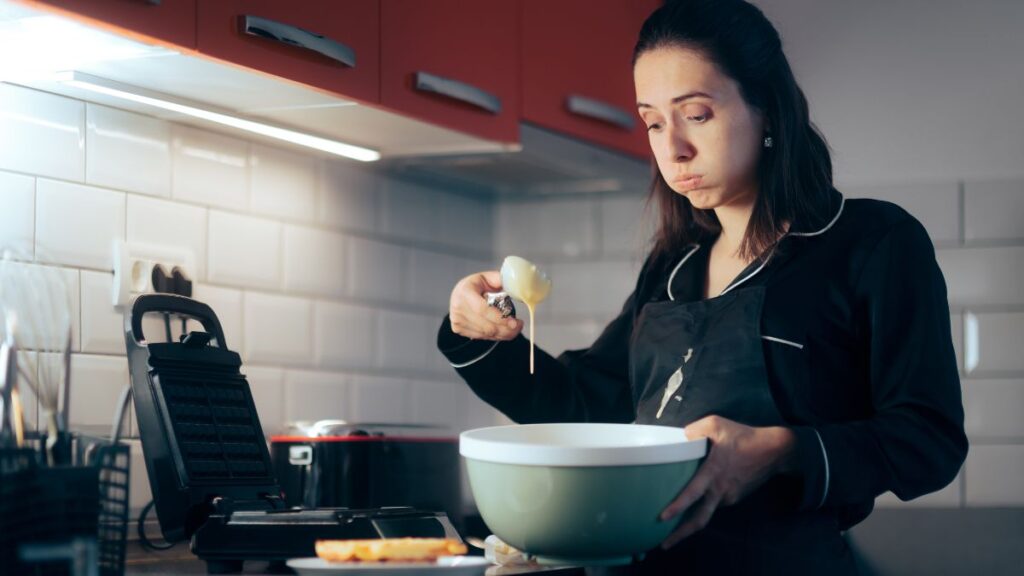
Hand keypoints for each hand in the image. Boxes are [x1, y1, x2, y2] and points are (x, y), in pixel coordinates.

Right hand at [449, 271, 523, 340]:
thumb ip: (500, 280)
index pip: (483, 309)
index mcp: (465, 292)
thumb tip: (514, 286)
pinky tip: (503, 330)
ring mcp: (457, 320)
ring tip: (515, 328)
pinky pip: (482, 337)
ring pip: (486, 334)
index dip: (500, 318)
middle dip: (506, 329)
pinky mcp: (459, 329)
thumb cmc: (475, 286)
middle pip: (486, 326)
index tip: (514, 322)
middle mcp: (458, 307)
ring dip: (503, 334)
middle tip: (519, 325)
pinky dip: (495, 336)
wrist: (459, 294)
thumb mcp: (487, 277)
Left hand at [659, 415, 795, 548]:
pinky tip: (698, 499)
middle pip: (699, 519)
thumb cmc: (745, 437)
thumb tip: (681, 437)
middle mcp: (720, 490)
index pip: (692, 494)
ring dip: (691, 518)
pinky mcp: (735, 497)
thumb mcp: (716, 424)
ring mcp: (729, 496)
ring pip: (706, 510)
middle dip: (680, 535)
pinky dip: (705, 503)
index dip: (677, 507)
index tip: (663, 518)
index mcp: (713, 472)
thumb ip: (694, 430)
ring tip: (673, 524)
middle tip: (664, 545)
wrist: (775, 451)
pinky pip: (715, 502)